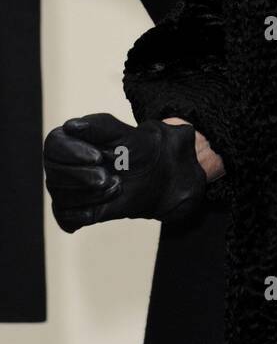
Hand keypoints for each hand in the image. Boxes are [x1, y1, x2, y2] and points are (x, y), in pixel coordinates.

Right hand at [44, 113, 206, 232]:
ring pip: (61, 197)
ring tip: (116, 187)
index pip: (53, 145)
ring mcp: (65, 188)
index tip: (98, 157)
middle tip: (110, 178)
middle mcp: (61, 164)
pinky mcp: (72, 211)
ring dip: (92, 195)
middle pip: (54, 173)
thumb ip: (99, 126)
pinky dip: (85, 213)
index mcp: (70, 140)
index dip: (72, 153)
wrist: (156, 176)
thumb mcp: (125, 134)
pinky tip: (105, 205)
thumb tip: (71, 126)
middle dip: (84, 177)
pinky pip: (66, 217)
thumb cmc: (138, 149)